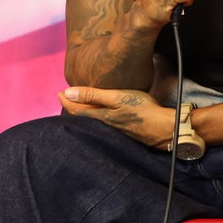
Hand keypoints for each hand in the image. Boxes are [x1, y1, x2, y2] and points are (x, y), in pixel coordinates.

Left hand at [59, 86, 174, 149]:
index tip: (59, 92)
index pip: (75, 110)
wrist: (164, 127)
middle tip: (65, 97)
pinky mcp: (123, 129)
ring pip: (92, 120)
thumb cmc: (141, 110)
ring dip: (84, 111)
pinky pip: (103, 122)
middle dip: (72, 107)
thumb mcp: (116, 97)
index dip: (65, 101)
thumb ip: (92, 95)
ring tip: (79, 103)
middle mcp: (103, 124)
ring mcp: (114, 128)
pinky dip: (96, 115)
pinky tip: (101, 112)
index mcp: (99, 116)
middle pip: (82, 117)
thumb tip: (67, 93)